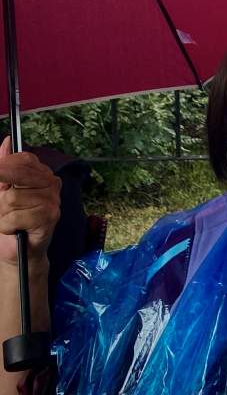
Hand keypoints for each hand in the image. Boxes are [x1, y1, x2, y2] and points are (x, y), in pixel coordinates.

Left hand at [0, 136, 59, 268]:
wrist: (17, 252)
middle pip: (16, 175)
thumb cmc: (9, 220)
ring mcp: (52, 200)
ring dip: (2, 214)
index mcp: (41, 174)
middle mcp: (51, 183)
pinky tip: (15, 229)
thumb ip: (4, 166)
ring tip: (9, 221)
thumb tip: (6, 142)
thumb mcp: (2, 191)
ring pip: (12, 198)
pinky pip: (15, 216)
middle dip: (1, 193)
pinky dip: (7, 225)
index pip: (22, 159)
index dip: (3, 167)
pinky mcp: (50, 217)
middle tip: (2, 205)